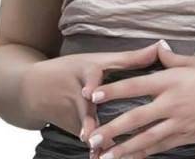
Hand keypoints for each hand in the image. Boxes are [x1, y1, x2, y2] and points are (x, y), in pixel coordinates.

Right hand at [22, 41, 164, 153]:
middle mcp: (78, 93)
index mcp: (87, 71)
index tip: (89, 93)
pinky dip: (94, 149)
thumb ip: (131, 58)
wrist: (34, 89)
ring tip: (97, 152)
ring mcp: (73, 112)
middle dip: (88, 122)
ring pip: (84, 127)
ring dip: (92, 139)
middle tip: (91, 135)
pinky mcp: (72, 127)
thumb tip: (160, 47)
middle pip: (85, 108)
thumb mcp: (99, 59)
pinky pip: (87, 137)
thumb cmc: (73, 70)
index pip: (89, 75)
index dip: (91, 83)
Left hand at [83, 42, 194, 157]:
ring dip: (124, 150)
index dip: (114, 91)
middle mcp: (173, 103)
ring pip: (147, 140)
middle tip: (91, 139)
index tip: (94, 95)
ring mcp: (182, 123)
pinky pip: (164, 146)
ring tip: (105, 158)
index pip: (136, 86)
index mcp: (173, 80)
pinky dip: (147, 153)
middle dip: (111, 130)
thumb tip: (157, 50)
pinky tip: (135, 157)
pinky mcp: (191, 137)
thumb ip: (172, 59)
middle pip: (135, 119)